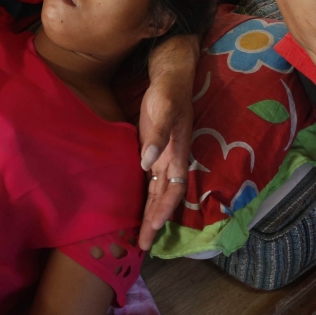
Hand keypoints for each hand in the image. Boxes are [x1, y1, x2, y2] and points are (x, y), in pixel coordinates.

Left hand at [136, 35, 196, 249]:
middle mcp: (172, 156)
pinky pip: (151, 177)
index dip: (162, 212)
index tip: (151, 232)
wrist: (170, 68)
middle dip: (154, 221)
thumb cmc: (167, 85)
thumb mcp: (163, 103)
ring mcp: (164, 152)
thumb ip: (158, 132)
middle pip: (165, 196)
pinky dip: (146, 194)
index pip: (172, 189)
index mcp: (178, 150)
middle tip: (140, 246)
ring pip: (158, 190)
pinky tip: (136, 204)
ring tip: (139, 235)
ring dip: (150, 212)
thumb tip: (148, 163)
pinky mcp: (154, 145)